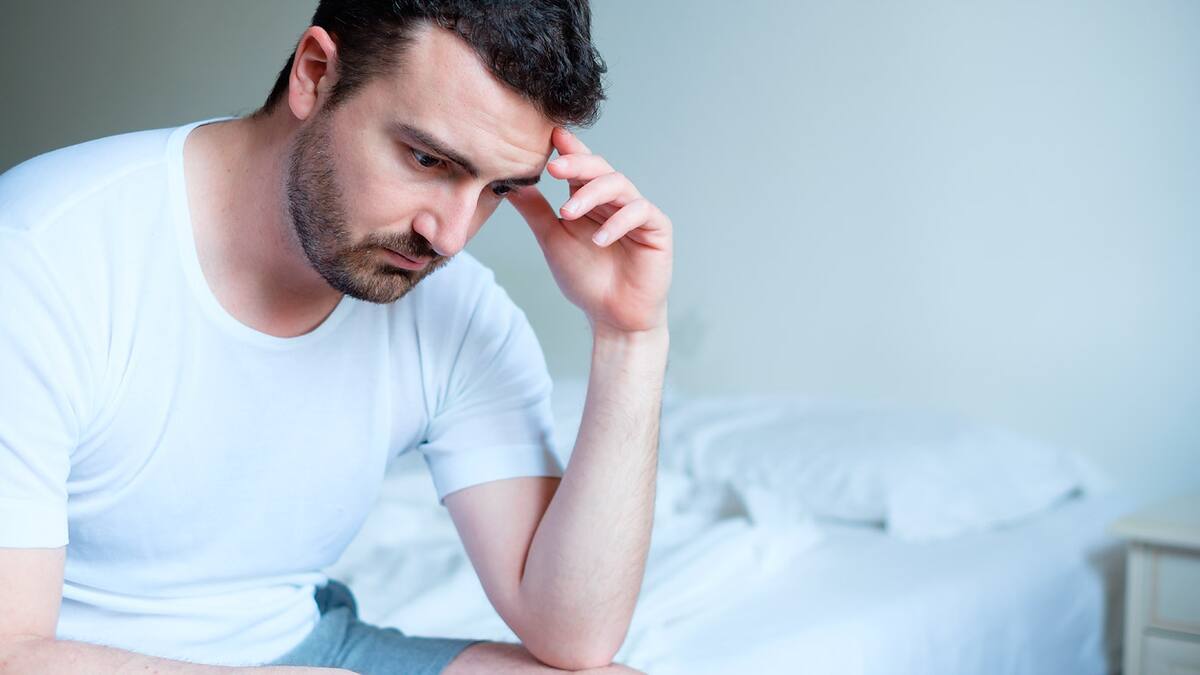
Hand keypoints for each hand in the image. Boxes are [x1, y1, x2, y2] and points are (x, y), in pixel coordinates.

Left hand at [508, 127, 672, 336]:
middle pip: (600, 168)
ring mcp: (637, 211)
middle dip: (577, 165)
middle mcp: (615, 199)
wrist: (612, 316)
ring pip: (619, 185)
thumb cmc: (585, 278)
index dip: (569, 149)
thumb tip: (510, 183)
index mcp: (591, 198)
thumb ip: (535, 210)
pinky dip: (618, 222)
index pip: (581, 166)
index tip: (550, 136)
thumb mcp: (552, 239)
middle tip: (553, 168)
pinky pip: (640, 212)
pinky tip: (598, 239)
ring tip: (568, 213)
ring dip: (592, 195)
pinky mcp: (657, 228)